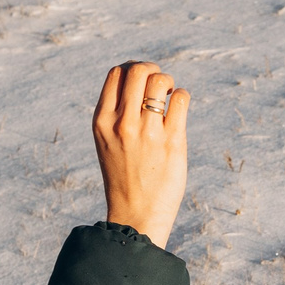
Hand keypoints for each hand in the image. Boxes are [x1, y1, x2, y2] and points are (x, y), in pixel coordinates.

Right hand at [92, 61, 188, 248]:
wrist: (136, 215)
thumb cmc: (124, 178)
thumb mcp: (107, 142)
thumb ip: (116, 114)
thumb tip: (138, 82)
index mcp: (102, 121)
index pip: (116, 73)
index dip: (132, 69)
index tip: (142, 81)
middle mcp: (122, 123)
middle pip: (138, 70)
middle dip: (152, 70)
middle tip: (159, 86)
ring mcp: (147, 132)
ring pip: (160, 81)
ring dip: (169, 82)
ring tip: (170, 97)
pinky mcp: (172, 141)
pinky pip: (181, 99)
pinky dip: (183, 96)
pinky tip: (179, 109)